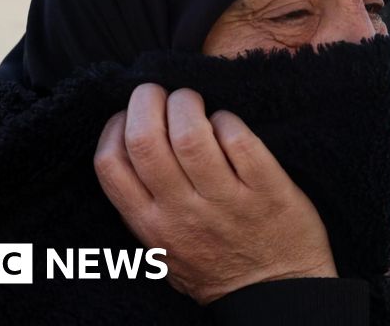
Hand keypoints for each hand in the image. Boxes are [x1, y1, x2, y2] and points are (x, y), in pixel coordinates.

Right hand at [94, 84, 335, 303]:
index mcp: (152, 225)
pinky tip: (226, 122)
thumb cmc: (218, 270)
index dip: (115, 127)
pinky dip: (227, 120)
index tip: (127, 115)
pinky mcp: (267, 189)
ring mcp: (226, 200)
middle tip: (159, 92)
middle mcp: (183, 212)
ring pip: (191, 134)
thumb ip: (144, 211)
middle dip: (146, 101)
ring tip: (192, 101)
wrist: (278, 296)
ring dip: (187, 104)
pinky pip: (239, 139)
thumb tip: (127, 153)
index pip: (111, 164)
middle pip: (146, 139)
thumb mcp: (164, 253)